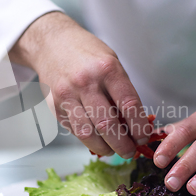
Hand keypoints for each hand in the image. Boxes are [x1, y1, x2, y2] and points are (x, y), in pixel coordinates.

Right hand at [9, 12, 150, 157]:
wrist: (52, 44)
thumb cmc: (87, 54)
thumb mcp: (111, 63)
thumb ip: (122, 92)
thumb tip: (134, 125)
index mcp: (107, 69)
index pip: (129, 105)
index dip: (139, 127)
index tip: (144, 138)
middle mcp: (86, 83)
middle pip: (108, 125)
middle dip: (123, 145)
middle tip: (129, 152)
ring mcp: (67, 95)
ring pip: (88, 134)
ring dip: (104, 148)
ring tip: (113, 150)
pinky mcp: (55, 106)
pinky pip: (74, 130)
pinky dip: (87, 139)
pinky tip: (96, 140)